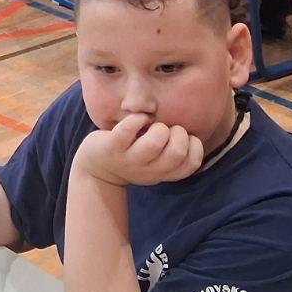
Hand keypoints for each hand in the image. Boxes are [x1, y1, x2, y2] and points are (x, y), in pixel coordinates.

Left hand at [72, 114, 203, 186]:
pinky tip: (138, 119)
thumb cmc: (134, 155)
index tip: (183, 138)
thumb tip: (190, 126)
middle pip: (176, 153)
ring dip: (158, 127)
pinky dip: (137, 119)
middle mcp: (148, 170)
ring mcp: (129, 159)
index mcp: (163, 172)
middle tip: (167, 130)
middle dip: (178, 133)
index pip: (192, 164)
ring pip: (153, 143)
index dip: (194, 146)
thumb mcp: (156, 160)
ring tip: (152, 126)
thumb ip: (174, 150)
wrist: (97, 166)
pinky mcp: (112, 147)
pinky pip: (127, 130)